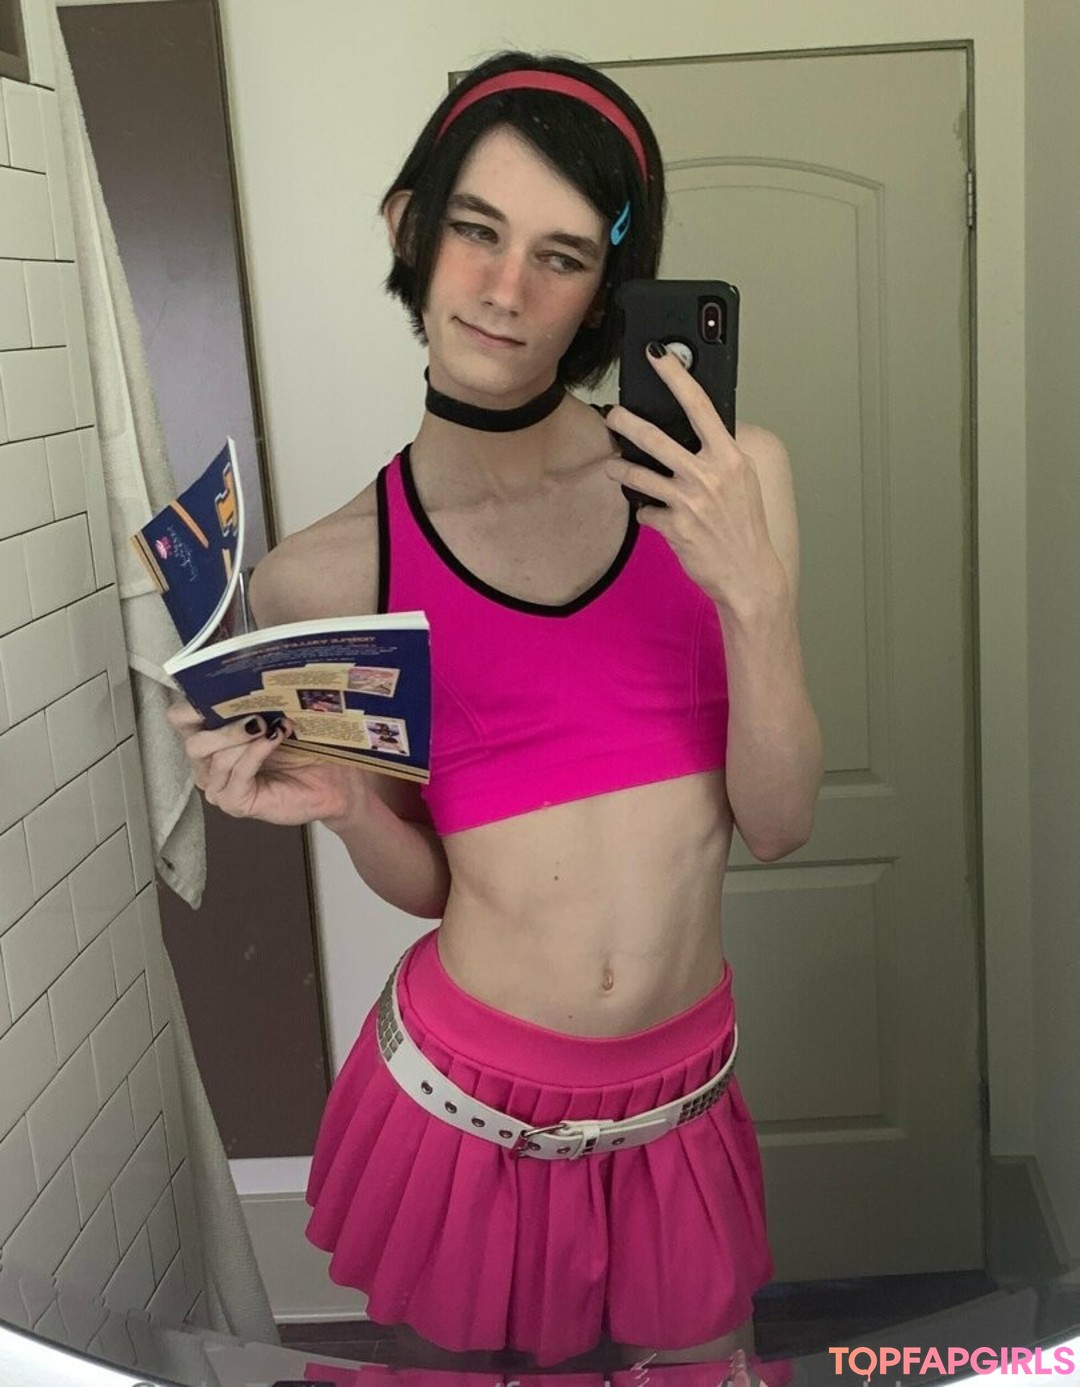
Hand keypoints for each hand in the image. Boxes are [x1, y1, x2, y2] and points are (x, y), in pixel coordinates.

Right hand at [166, 700, 371, 826]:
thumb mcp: (275, 716)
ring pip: (215, 758)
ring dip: (245, 737)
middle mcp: (208, 766)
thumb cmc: (305, 747)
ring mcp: (220, 787)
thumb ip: (253, 702)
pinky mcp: (236, 803)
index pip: (180, 719)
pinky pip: (237, 773)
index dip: (192, 704)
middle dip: (222, 725)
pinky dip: (256, 752)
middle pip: (192, 742)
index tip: (220, 690)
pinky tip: (274, 738)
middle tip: (255, 714)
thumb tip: (245, 674)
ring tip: (274, 725)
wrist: (336, 781)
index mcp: (211, 739)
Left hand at [604, 343, 787, 616]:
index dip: (676, 376)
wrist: (749, 574)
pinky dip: (645, 511)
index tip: (658, 355)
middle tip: (612, 415)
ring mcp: (690, 501)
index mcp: (731, 457)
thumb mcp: (743, 482)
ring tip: (614, 467)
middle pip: (655, 437)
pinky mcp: (674, 526)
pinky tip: (652, 515)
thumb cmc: (745, 527)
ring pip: (640, 474)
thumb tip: (692, 434)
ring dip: (621, 470)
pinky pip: (645, 511)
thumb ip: (719, 456)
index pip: (700, 405)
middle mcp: (710, 475)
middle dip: (626, 423)